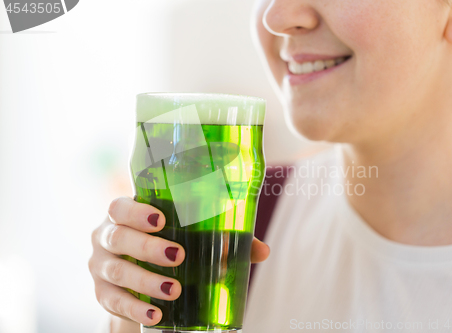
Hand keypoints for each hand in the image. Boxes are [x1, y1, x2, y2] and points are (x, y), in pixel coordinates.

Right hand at [88, 196, 270, 325]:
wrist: (140, 280)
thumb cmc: (168, 247)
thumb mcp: (189, 239)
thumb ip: (223, 240)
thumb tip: (262, 251)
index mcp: (125, 215)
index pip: (120, 206)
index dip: (136, 211)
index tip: (162, 220)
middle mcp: (106, 236)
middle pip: (118, 237)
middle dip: (147, 247)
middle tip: (178, 256)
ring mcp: (100, 266)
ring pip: (117, 270)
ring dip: (146, 281)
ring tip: (174, 291)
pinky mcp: (102, 293)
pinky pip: (113, 301)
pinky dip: (135, 308)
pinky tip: (156, 314)